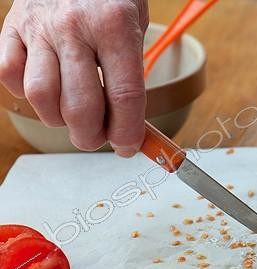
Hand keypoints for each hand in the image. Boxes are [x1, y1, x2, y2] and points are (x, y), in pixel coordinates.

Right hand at [0, 0, 148, 156]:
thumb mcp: (135, 24)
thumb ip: (131, 72)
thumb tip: (129, 123)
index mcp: (114, 26)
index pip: (124, 96)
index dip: (127, 131)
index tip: (128, 147)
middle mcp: (74, 27)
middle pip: (79, 106)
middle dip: (91, 136)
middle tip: (97, 138)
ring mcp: (39, 28)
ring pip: (41, 96)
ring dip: (58, 119)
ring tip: (71, 117)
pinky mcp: (12, 28)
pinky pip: (9, 75)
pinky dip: (25, 94)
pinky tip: (46, 90)